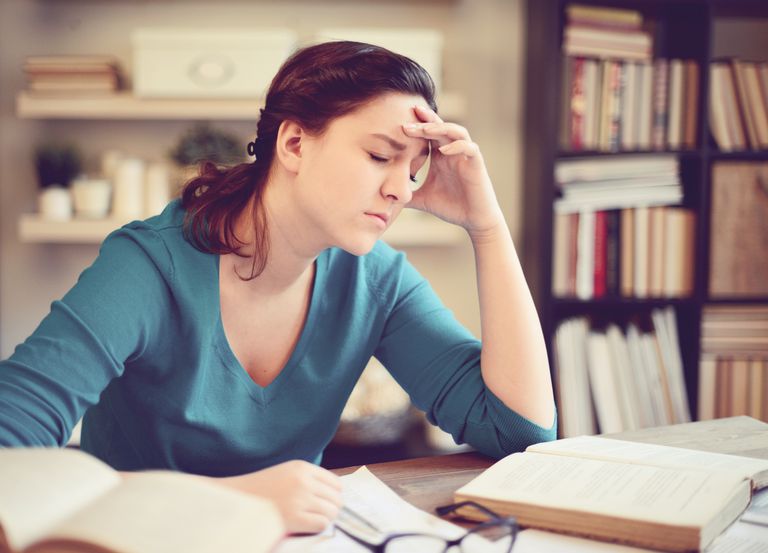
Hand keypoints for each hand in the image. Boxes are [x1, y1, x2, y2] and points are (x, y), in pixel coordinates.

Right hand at [217, 460, 342, 533]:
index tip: (324, 502)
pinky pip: (322, 524)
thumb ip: (309, 478)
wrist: (236, 501)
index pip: (336, 483)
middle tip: (317, 514)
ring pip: (332, 512)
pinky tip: (305, 525)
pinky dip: (317, 527)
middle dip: (330, 508)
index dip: (333, 495)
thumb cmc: (262, 489)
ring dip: (324, 518)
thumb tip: (335, 493)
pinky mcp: (294, 518)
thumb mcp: (286, 472)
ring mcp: (299, 499)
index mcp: (302, 468)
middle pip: (337, 499)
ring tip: (310, 519)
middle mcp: (303, 481)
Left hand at [402, 105, 505, 237]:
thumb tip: (384, 198)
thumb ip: (406, 194)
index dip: (415, 126)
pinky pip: (470, 147)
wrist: (473, 220)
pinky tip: (443, 151)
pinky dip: (457, 146)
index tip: (397, 124)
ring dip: (440, 128)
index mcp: (440, 156)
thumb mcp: (422, 199)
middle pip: (440, 126)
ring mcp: (466, 156)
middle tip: (407, 120)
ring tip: (424, 130)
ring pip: (456, 131)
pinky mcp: (477, 164)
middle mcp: (453, 151)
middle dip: (424, 121)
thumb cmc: (452, 207)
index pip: (428, 133)